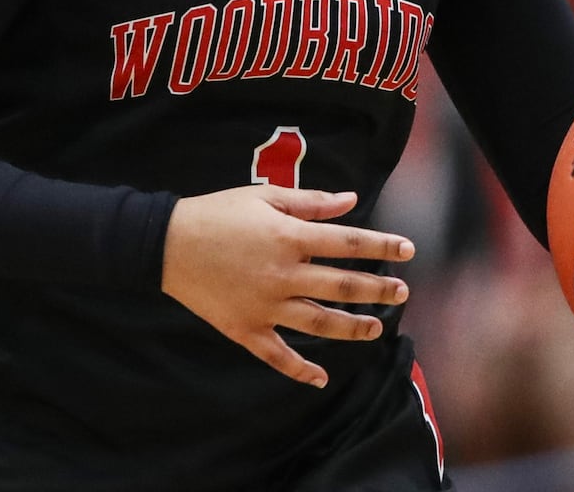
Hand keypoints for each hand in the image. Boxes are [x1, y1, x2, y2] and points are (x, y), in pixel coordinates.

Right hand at [161, 185, 413, 388]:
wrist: (166, 244)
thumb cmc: (217, 213)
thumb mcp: (263, 197)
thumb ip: (310, 202)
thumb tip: (351, 201)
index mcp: (288, 237)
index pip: (347, 243)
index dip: (381, 246)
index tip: (407, 250)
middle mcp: (282, 274)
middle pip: (341, 285)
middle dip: (377, 289)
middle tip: (402, 293)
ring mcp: (265, 306)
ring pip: (319, 323)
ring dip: (352, 328)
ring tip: (376, 328)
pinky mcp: (245, 329)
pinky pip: (277, 355)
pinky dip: (300, 369)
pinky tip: (321, 377)